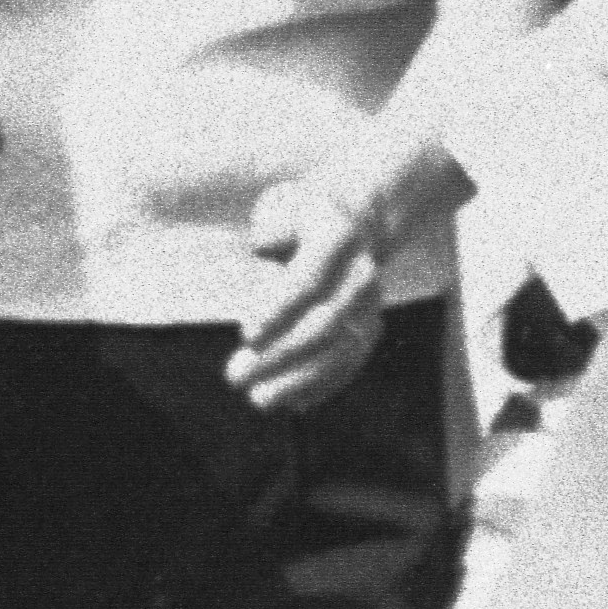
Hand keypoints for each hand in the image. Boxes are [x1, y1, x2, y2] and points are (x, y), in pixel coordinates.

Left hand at [231, 173, 388, 412]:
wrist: (358, 220)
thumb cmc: (302, 215)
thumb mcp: (281, 206)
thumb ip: (271, 231)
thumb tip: (265, 255)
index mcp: (337, 235)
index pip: (308, 281)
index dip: (279, 311)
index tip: (246, 336)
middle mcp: (362, 273)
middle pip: (324, 323)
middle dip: (279, 355)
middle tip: (236, 375)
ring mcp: (371, 304)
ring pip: (340, 351)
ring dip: (298, 380)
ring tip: (259, 399)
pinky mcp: (371, 328)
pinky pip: (349, 364)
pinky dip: (321, 385)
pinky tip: (291, 402)